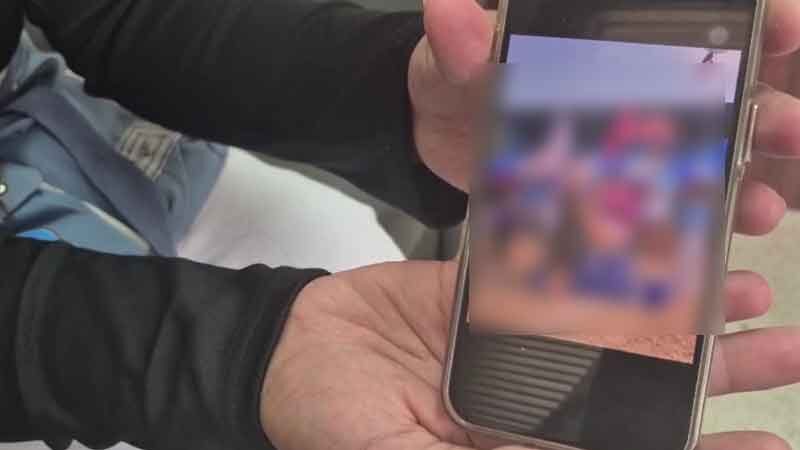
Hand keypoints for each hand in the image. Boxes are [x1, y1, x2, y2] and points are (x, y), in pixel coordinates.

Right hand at [261, 260, 798, 449]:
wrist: (289, 355)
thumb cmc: (337, 431)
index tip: (765, 444)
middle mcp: (530, 400)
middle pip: (638, 390)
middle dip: (713, 378)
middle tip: (783, 353)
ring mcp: (509, 341)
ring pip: (606, 324)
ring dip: (675, 311)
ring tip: (743, 294)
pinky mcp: (482, 289)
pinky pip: (545, 267)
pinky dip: (594, 253)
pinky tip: (644, 238)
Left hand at [409, 0, 799, 233]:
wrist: (442, 139)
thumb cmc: (457, 84)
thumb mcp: (454, 62)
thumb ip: (463, 44)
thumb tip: (444, 9)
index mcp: (614, 39)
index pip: (703, 19)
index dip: (761, 22)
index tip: (790, 26)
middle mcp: (644, 84)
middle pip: (734, 88)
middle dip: (774, 109)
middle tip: (794, 128)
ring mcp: (640, 139)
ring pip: (721, 151)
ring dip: (755, 174)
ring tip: (762, 204)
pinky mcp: (626, 188)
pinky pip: (682, 202)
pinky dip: (712, 221)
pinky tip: (728, 240)